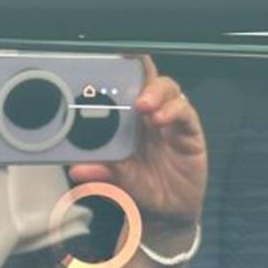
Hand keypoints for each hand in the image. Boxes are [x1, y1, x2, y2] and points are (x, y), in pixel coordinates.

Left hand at [68, 57, 206, 231]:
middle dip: (136, 64)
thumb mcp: (115, 182)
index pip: (120, 83)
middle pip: (144, 76)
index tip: (103, 54)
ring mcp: (169, 120)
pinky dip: (173, 111)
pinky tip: (161, 119)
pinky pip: (184, 111)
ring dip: (153, 92)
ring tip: (143, 105)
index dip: (114, 65)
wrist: (166, 213)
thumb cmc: (140, 189)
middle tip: (125, 63)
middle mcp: (146, 114)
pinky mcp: (188, 131)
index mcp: (124, 119)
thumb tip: (78, 169)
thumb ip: (99, 173)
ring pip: (165, 88)